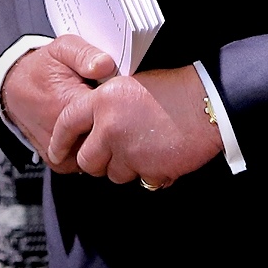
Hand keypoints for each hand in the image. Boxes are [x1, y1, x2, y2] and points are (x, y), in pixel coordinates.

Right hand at [2, 36, 116, 172]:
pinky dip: (94, 151)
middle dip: (117, 125)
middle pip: (107, 138)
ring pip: (98, 154)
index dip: (123, 106)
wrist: (14, 87)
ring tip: (105, 119)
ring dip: (106, 140)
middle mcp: (63, 132)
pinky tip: (94, 131)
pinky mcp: (57, 160)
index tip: (126, 96)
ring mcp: (60, 150)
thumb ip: (85, 54)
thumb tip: (105, 64)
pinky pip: (85, 163)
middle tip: (119, 109)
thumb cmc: (43, 67)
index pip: (111, 115)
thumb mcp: (63, 49)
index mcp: (69, 104)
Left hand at [53, 65, 223, 187]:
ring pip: (113, 175)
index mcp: (104, 100)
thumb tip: (93, 128)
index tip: (58, 152)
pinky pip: (141, 181)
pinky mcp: (148, 169)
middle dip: (100, 161)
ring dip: (128, 167)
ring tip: (149, 147)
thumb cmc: (177, 90)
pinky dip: (152, 173)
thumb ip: (108, 106)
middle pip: (87, 160)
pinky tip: (164, 155)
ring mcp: (128, 150)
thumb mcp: (133, 85)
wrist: (210, 102)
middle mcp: (110, 126)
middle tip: (118, 151)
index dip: (59, 142)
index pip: (66, 124)